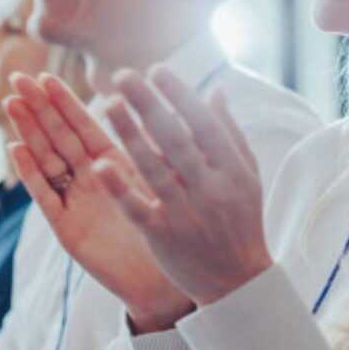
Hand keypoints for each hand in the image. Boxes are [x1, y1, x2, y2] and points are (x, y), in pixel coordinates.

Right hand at [4, 73, 193, 331]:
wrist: (162, 279)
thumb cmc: (168, 229)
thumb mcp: (162, 181)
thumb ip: (159, 145)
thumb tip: (163, 104)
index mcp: (113, 164)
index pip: (84, 126)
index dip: (65, 102)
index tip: (46, 75)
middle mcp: (90, 179)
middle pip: (59, 137)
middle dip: (39, 108)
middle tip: (17, 78)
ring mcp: (75, 202)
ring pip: (47, 160)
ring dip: (29, 132)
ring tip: (12, 103)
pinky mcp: (66, 229)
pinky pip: (46, 197)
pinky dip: (31, 173)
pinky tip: (16, 149)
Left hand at [95, 66, 271, 306]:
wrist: (237, 279)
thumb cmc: (242, 220)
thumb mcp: (247, 176)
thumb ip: (231, 132)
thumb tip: (215, 90)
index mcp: (233, 171)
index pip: (205, 124)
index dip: (180, 95)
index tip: (156, 69)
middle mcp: (212, 189)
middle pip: (176, 140)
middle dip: (149, 105)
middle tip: (122, 75)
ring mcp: (187, 213)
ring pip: (154, 168)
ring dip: (129, 134)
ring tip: (108, 104)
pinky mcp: (164, 236)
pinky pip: (139, 208)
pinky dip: (120, 188)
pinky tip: (101, 164)